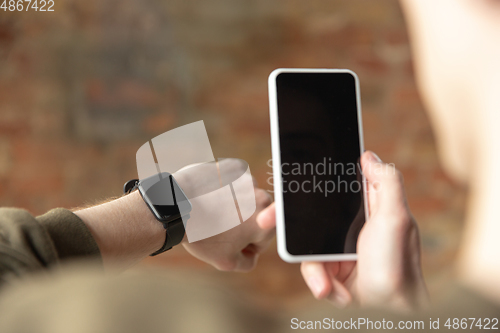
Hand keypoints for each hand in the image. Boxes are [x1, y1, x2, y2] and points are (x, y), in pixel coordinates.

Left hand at [177, 159, 274, 271]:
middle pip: (257, 216)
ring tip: (212, 210)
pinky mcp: (233, 167)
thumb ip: (247, 262)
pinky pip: (233, 182)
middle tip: (220, 227)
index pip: (263, 240)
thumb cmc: (203, 235)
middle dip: (243, 222)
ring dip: (234, 204)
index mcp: (266, 222)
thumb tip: (252, 255)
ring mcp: (247, 179)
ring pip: (245, 197)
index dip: (245, 245)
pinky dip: (224, 189)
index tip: (228, 241)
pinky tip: (209, 196)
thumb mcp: (226, 261)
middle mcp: (262, 197)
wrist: (177, 207)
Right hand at [257, 151, 427, 309]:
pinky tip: (330, 290)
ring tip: (325, 284)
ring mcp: (338, 250)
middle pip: (309, 215)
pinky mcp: (331, 271)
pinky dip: (318, 282)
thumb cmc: (399, 264)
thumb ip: (386, 183)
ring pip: (306, 247)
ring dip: (314, 268)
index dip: (310, 183)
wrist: (393, 311)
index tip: (287, 179)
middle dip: (287, 220)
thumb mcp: (396, 218)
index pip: (332, 189)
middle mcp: (349, 227)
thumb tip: (368, 156)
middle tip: (266, 219)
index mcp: (365, 209)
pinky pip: (311, 270)